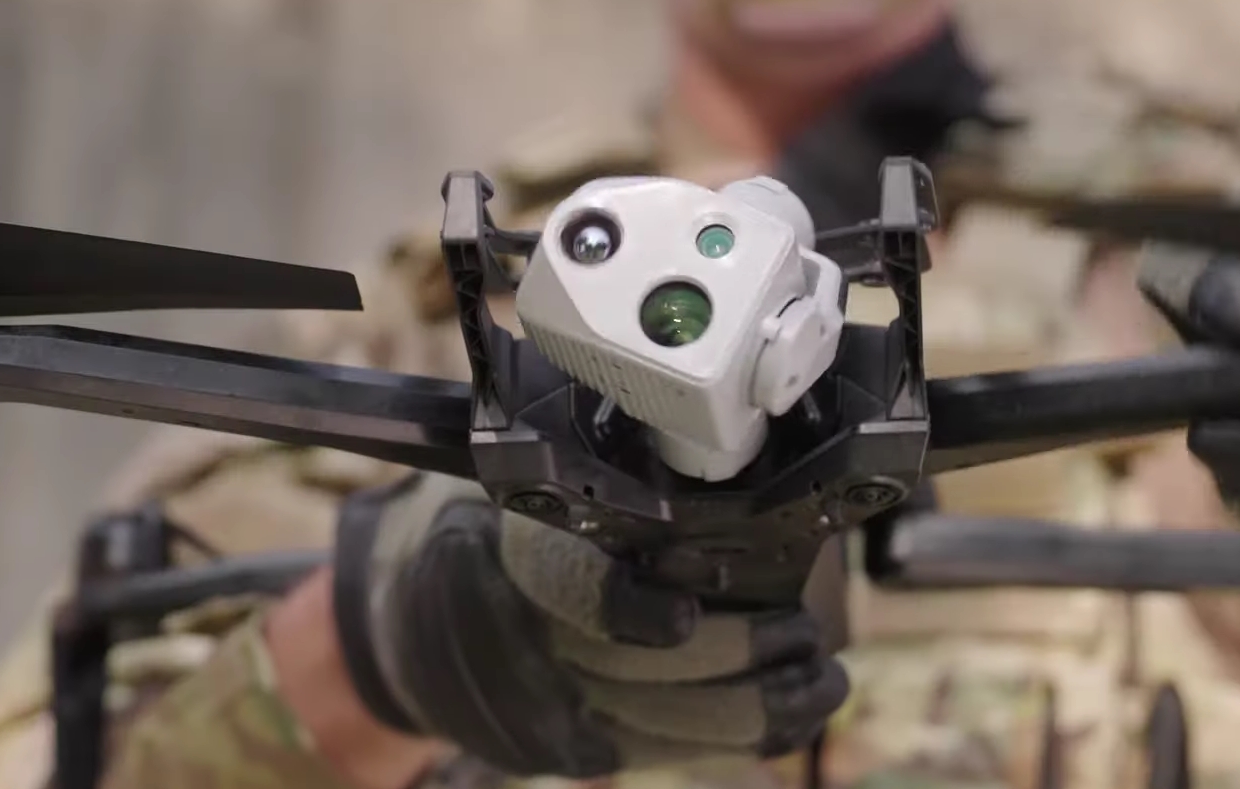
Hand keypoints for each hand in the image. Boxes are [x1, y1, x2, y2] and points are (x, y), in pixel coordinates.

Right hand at [328, 473, 847, 777]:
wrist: (421, 622)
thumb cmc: (505, 534)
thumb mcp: (538, 492)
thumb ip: (614, 498)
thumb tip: (735, 491)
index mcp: (509, 558)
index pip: (563, 587)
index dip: (622, 606)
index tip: (681, 610)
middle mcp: (522, 642)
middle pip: (629, 667)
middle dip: (727, 656)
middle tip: (798, 634)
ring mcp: (544, 706)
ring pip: (655, 723)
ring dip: (750, 707)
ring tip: (818, 679)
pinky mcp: (570, 748)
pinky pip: (661, 750)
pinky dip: (736, 737)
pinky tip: (792, 718)